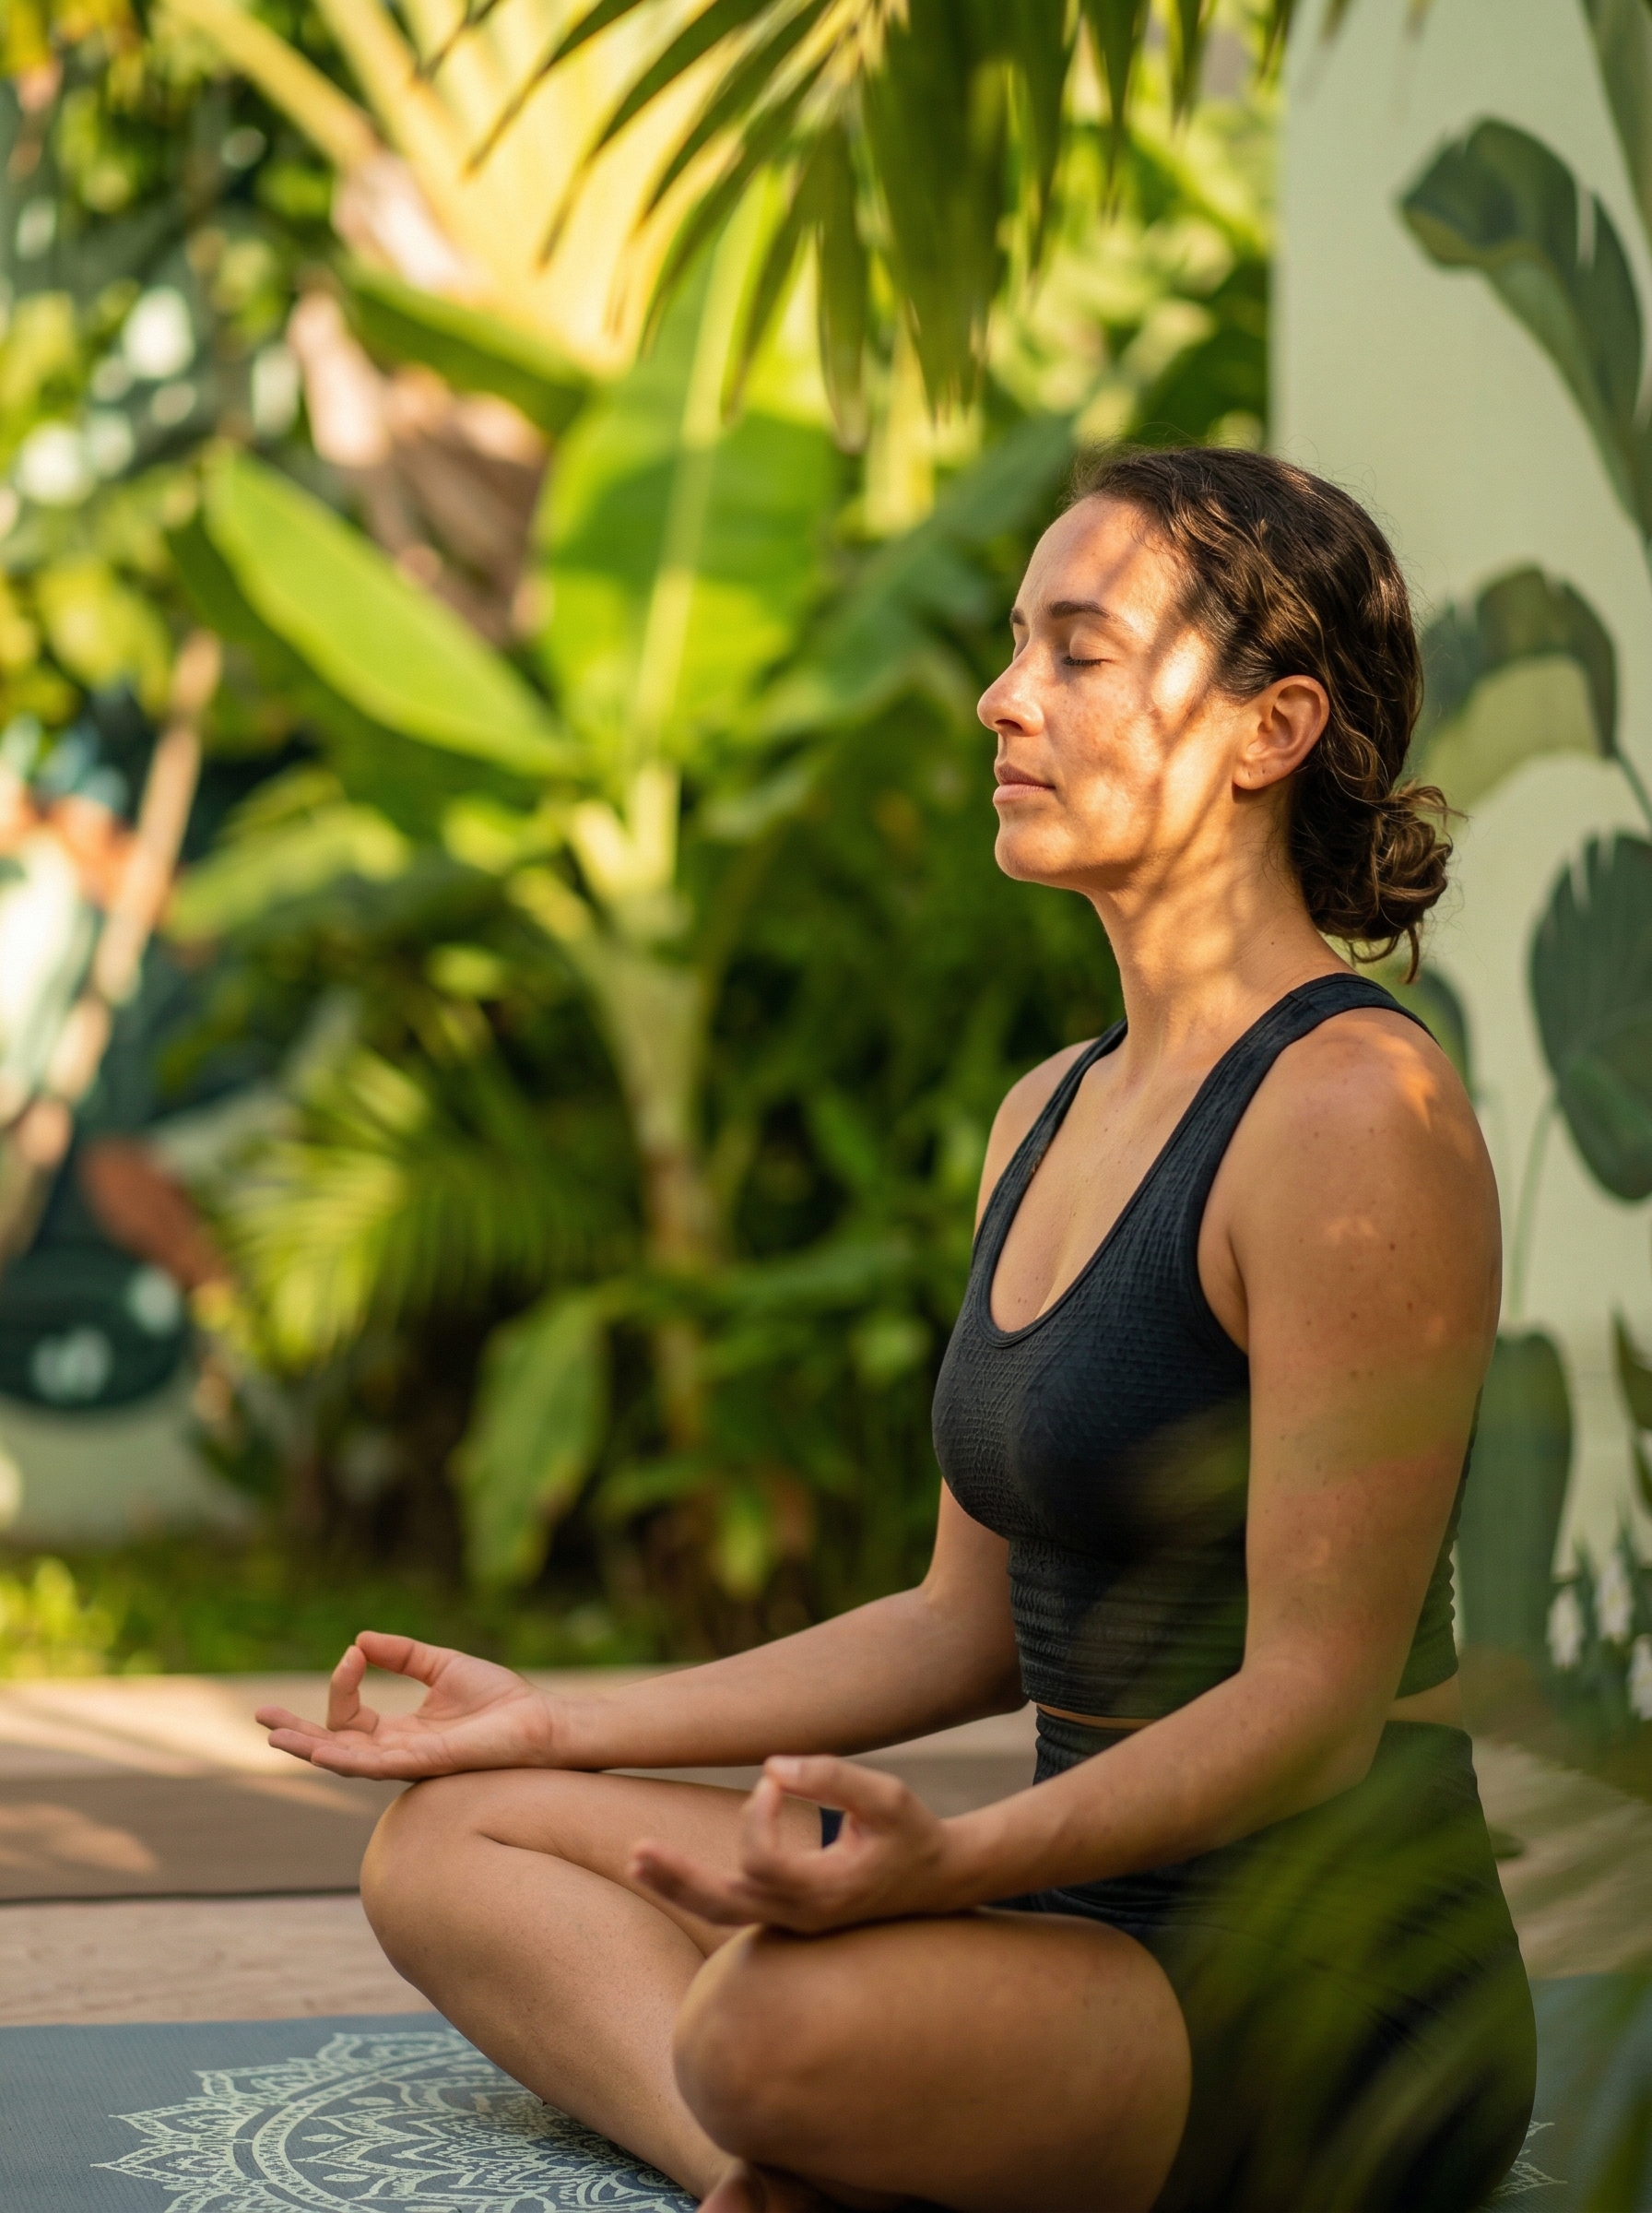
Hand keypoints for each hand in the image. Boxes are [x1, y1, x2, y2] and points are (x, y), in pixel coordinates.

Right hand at [255, 1631, 553, 1779]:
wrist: (540, 1721)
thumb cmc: (500, 1700)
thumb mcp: (442, 1666)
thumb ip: (403, 1655)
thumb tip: (359, 1640)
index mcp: (400, 1732)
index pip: (350, 1717)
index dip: (342, 1685)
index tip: (352, 1653)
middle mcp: (397, 1752)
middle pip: (334, 1747)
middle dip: (297, 1734)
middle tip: (262, 1718)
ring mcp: (408, 1762)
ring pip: (346, 1761)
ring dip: (309, 1748)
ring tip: (276, 1736)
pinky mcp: (425, 1763)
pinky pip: (376, 1765)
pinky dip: (346, 1756)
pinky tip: (321, 1747)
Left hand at [630, 1755, 958, 1933]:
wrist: (939, 1881)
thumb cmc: (912, 1833)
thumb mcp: (886, 1796)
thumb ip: (832, 1776)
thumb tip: (772, 1764)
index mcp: (826, 1893)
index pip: (762, 1860)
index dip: (758, 1812)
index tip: (775, 1778)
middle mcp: (803, 1917)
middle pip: (724, 1904)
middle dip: (678, 1876)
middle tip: (635, 1851)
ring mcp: (794, 1924)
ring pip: (722, 1913)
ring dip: (677, 1885)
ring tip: (635, 1862)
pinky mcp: (788, 1917)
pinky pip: (733, 1910)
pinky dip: (698, 1890)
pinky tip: (666, 1870)